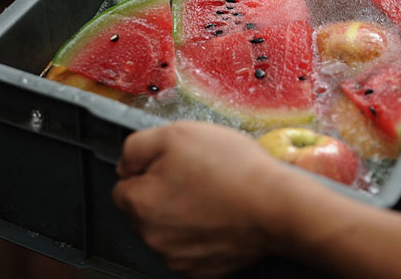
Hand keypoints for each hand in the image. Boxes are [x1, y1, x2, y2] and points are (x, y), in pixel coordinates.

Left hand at [111, 121, 291, 277]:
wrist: (277, 205)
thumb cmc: (232, 169)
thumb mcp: (177, 134)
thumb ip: (137, 146)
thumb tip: (125, 164)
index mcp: (140, 203)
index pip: (123, 186)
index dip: (148, 170)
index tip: (174, 165)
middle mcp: (152, 237)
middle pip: (144, 211)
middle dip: (162, 194)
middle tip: (196, 177)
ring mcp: (176, 258)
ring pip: (166, 231)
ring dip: (180, 216)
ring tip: (212, 196)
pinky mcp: (200, 271)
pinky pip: (189, 249)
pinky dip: (200, 235)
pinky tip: (219, 217)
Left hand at [112, 121, 400, 278]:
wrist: (305, 213)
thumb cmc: (247, 168)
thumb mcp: (189, 136)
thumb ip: (147, 143)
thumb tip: (131, 155)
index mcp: (151, 207)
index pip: (133, 177)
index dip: (157, 156)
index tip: (185, 144)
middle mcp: (167, 239)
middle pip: (160, 201)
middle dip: (182, 178)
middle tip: (219, 155)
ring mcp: (200, 257)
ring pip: (192, 219)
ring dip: (211, 196)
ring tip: (246, 173)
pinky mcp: (235, 263)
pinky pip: (222, 237)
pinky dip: (235, 219)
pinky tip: (261, 199)